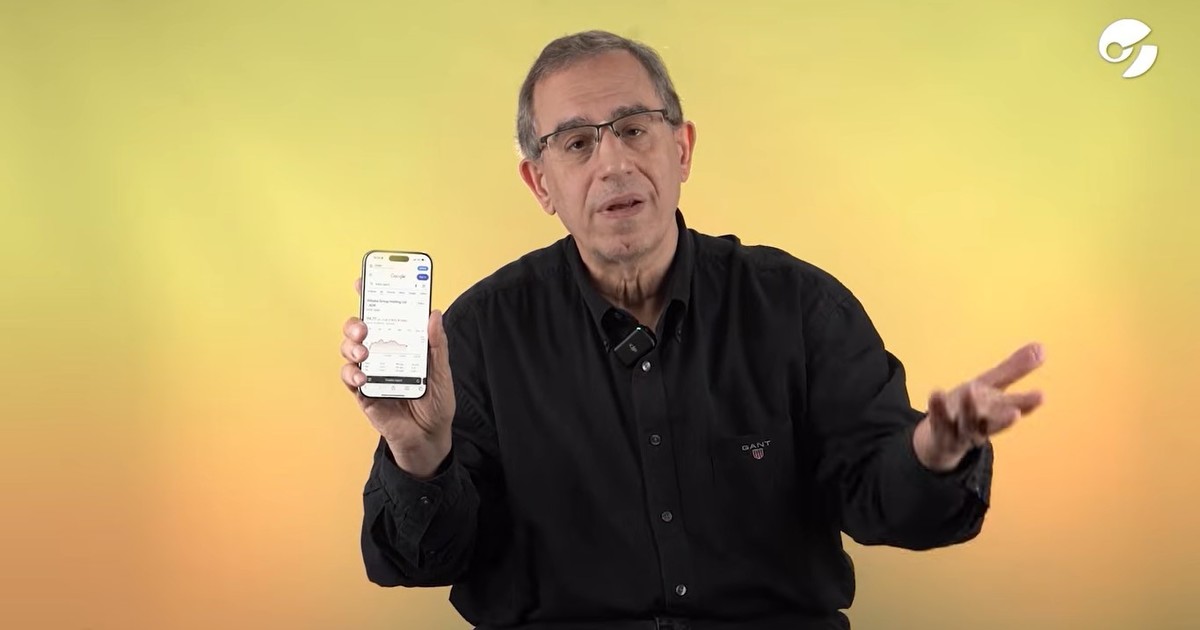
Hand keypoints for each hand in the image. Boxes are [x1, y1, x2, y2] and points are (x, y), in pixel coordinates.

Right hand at [340, 277, 456, 477]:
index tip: (363, 280)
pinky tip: (362, 377)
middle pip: (359, 330)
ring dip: (351, 346)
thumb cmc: (436, 403)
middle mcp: (382, 354)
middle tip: (364, 326)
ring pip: (349, 350)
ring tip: (364, 352)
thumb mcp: (442, 371)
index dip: (371, 296)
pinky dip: (352, 374)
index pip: (383, 315)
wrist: (429, 437)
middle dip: (355, 322)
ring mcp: (370, 372)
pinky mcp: (363, 393)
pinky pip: (350, 378)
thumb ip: (437, 344)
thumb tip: (434, 314)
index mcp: (401, 343)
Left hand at [914, 342, 1045, 471]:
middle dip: (1004, 419)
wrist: (941, 438)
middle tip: (1015, 412)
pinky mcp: (940, 433)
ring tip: (970, 390)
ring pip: (967, 425)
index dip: (1028, 403)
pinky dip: (937, 409)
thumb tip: (1043, 347)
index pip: (1016, 407)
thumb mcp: (991, 386)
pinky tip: (937, 392)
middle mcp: (982, 425)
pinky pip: (938, 422)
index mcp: (997, 413)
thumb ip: (1014, 369)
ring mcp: (961, 432)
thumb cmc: (970, 407)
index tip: (1041, 396)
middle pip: (994, 424)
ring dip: (969, 410)